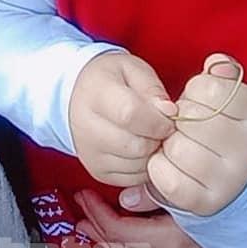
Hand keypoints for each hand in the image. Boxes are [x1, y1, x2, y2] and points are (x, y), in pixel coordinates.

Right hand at [68, 52, 175, 185]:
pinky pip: (134, 178)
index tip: (169, 115)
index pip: (130, 114)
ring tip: (151, 134)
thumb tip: (170, 111)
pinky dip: (145, 166)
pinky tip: (142, 147)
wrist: (77, 97)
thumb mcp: (131, 69)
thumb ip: (152, 88)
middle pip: (136, 145)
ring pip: (137, 165)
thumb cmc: (110, 81)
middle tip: (162, 125)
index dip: (158, 119)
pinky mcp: (98, 171)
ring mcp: (91, 153)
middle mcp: (87, 127)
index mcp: (96, 94)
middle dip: (159, 137)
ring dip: (153, 153)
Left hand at [75, 188, 220, 247]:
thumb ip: (155, 192)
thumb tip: (124, 198)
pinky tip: (115, 241)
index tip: (83, 194)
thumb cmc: (222, 195)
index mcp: (171, 241)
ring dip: (107, 242)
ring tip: (88, 226)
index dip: (98, 214)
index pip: (121, 232)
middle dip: (96, 227)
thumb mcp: (188, 188)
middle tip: (78, 210)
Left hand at [147, 53, 246, 215]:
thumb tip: (216, 64)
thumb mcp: (228, 97)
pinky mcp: (208, 203)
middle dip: (178, 118)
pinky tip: (170, 165)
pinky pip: (167, 179)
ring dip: (167, 144)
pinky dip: (159, 169)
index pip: (208, 87)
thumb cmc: (221, 128)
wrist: (234, 179)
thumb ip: (220, 75)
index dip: (193, 92)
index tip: (200, 102)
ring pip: (176, 148)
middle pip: (189, 118)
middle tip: (186, 127)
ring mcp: (231, 179)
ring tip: (178, 145)